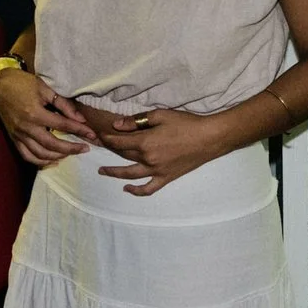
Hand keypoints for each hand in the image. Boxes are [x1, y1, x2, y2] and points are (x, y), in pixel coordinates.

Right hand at [0, 64, 94, 165]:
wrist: (0, 85)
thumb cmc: (23, 84)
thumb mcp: (45, 88)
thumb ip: (63, 104)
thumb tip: (80, 119)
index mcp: (35, 113)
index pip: (62, 125)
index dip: (79, 130)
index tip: (92, 135)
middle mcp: (27, 127)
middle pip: (52, 145)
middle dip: (71, 149)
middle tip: (84, 149)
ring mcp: (19, 135)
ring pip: (40, 154)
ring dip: (57, 156)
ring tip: (70, 153)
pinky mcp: (14, 138)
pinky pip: (27, 156)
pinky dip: (40, 161)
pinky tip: (52, 159)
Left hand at [89, 105, 234, 195]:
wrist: (209, 138)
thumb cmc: (186, 123)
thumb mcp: (160, 115)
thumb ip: (137, 121)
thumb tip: (117, 125)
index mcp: (145, 142)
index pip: (119, 141)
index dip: (107, 137)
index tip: (99, 134)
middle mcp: (147, 159)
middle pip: (123, 155)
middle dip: (109, 149)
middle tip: (98, 146)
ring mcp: (156, 171)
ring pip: (129, 174)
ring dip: (114, 173)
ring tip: (102, 171)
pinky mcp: (166, 178)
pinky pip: (148, 189)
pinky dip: (137, 191)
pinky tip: (127, 188)